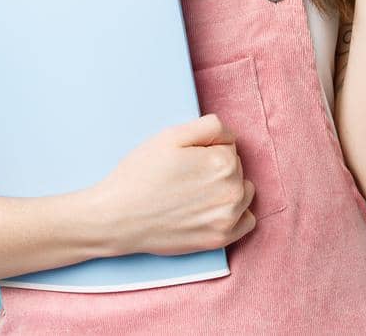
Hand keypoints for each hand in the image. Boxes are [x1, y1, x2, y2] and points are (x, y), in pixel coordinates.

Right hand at [89, 113, 256, 256]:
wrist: (118, 218)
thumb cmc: (141, 174)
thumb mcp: (171, 135)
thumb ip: (210, 126)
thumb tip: (231, 136)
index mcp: (223, 162)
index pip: (228, 146)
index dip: (205, 149)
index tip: (186, 159)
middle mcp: (233, 192)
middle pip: (236, 168)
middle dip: (216, 168)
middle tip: (185, 176)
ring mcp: (228, 219)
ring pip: (243, 192)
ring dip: (227, 188)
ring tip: (196, 192)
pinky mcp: (220, 240)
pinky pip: (247, 221)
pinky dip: (235, 214)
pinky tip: (212, 210)